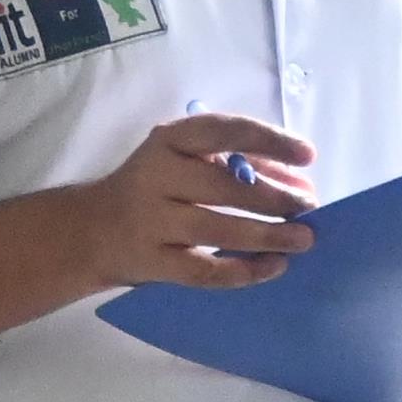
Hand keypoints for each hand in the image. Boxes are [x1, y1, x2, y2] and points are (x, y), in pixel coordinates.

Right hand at [83, 115, 316, 293]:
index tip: (307, 154)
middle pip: (223, 186)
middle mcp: (156, 176)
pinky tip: (274, 266)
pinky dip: (244, 270)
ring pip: (217, 229)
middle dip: (275, 197)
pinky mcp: (152, 262)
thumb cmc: (155, 188)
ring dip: (267, 235)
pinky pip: (205, 270)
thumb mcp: (185, 161)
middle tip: (310, 206)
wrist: (92, 230)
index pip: (223, 132)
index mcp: (169, 140)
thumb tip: (299, 181)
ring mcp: (151, 221)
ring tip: (304, 239)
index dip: (269, 141)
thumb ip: (238, 165)